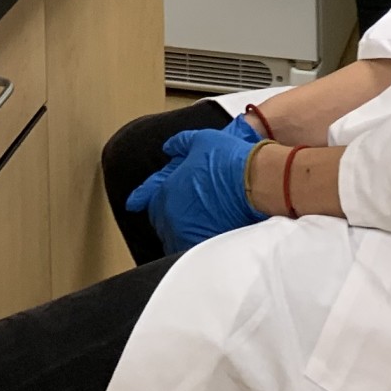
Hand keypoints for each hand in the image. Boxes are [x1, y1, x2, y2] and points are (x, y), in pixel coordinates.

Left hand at [123, 119, 263, 253]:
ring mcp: (188, 234)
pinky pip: (193, 249)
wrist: (257, 183)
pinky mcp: (206, 247)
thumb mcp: (201, 140)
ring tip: (192, 228)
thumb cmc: (229, 160)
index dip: (142, 197)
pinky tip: (204, 242)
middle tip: (178, 213)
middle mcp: (173, 216)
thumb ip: (180, 144)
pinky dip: (195, 245)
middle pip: (161, 220)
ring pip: (176, 237)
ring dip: (180, 231)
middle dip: (166, 215)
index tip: (133, 203)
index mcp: (168, 191)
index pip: (149, 197)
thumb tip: (168, 148)